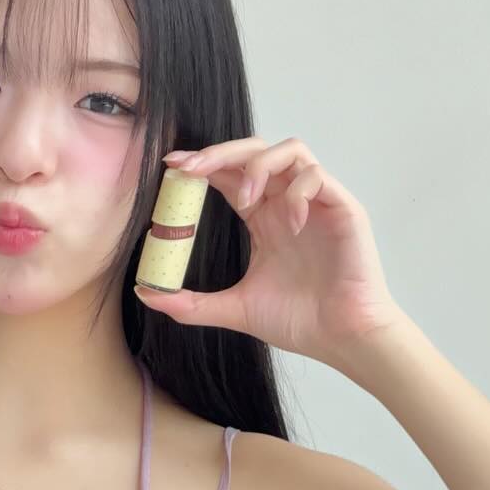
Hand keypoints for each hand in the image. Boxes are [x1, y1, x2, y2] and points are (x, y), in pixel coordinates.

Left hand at [135, 136, 401, 364]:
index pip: (230, 175)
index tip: (172, 165)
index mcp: (263, 219)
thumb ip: (192, 303)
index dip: (203, 164)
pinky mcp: (342, 208)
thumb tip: (147, 295)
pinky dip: (296, 192)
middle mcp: (287, 203)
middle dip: (221, 152)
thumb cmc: (299, 321)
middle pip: (255, 151)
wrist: (340, 338)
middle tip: (192, 167)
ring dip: (259, 166)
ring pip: (290, 150)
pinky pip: (316, 176)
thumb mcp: (234, 309)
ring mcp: (316, 202)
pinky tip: (289, 223)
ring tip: (244, 199)